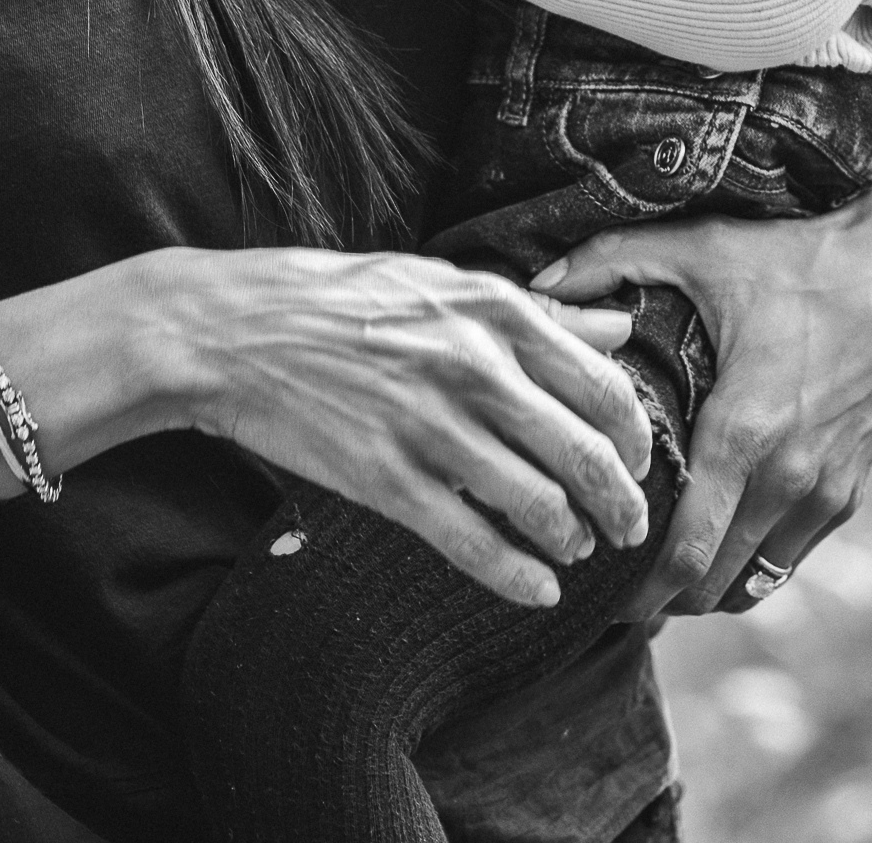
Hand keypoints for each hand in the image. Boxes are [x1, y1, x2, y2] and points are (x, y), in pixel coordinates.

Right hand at [170, 247, 653, 608]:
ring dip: (571, 540)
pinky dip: (516, 576)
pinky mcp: (386, 479)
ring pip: (538, 505)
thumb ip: (538, 312)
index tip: (637, 464)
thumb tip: (617, 329)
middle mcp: (474, 366)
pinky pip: (472, 542)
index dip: (634, 439)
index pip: (603, 386)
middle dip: (620, 503)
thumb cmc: (341, 298)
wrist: (234, 330)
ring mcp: (430, 426)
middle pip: (585, 454)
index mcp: (495, 310)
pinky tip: (536, 591)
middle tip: (627, 527)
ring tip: (574, 551)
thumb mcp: (444, 280)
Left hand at [529, 177, 871, 617]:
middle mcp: (788, 478)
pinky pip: (788, 558)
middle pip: (709, 586)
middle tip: (606, 581)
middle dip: (657, 596)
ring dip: (703, 587)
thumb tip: (537, 281)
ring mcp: (826, 492)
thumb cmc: (796, 256)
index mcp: (743, 432)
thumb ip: (612, 260)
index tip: (591, 591)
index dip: (634, 590)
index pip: (683, 554)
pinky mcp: (850, 491)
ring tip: (652, 571)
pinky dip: (747, 565)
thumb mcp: (702, 248)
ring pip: (751, 583)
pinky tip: (712, 542)